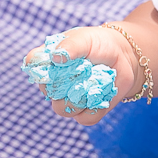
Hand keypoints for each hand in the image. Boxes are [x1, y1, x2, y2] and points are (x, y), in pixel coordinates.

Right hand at [21, 26, 140, 125]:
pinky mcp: (87, 111)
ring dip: (78, 98)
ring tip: (93, 82)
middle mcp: (55, 83)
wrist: (123, 57)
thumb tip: (56, 57)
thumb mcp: (85, 39)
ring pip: (62, 109)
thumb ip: (71, 46)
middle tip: (84, 70)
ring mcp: (69, 99)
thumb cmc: (99, 44)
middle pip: (47, 92)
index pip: (34, 67)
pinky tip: (102, 94)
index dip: (44, 66)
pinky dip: (95, 108)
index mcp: (48, 62)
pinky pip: (85, 118)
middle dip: (65, 83)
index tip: (60, 61)